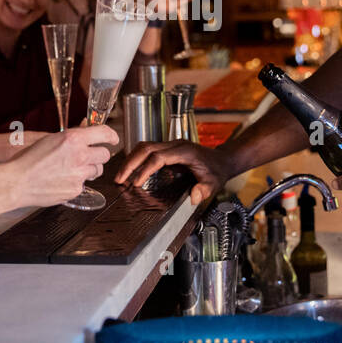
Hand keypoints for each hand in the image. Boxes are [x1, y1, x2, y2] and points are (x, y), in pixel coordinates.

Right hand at [0, 124, 119, 211]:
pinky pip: (84, 184)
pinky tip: (62, 180)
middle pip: (105, 155)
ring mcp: (79, 174)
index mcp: (73, 138)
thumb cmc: (29, 159)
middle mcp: (79, 155)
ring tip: (71, 169)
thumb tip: (87, 129)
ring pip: (97, 171)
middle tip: (89, 156)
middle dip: (99, 155)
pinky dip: (77, 182)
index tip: (113, 139)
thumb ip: (73, 136)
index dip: (112, 136)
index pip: (104, 133)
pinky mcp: (76, 189)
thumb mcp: (52, 139)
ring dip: (90, 169)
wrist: (17, 182)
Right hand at [115, 140, 236, 205]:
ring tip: (120, 176)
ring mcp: (170, 145)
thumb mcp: (214, 183)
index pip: (159, 157)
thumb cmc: (216, 171)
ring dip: (130, 159)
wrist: (222, 160)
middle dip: (130, 163)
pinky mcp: (167, 148)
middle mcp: (175, 145)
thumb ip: (205, 190)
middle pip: (146, 148)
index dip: (145, 169)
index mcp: (185, 152)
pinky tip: (130, 170)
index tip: (136, 183)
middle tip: (119, 179)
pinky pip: (147, 150)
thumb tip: (194, 197)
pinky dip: (136, 158)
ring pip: (144, 146)